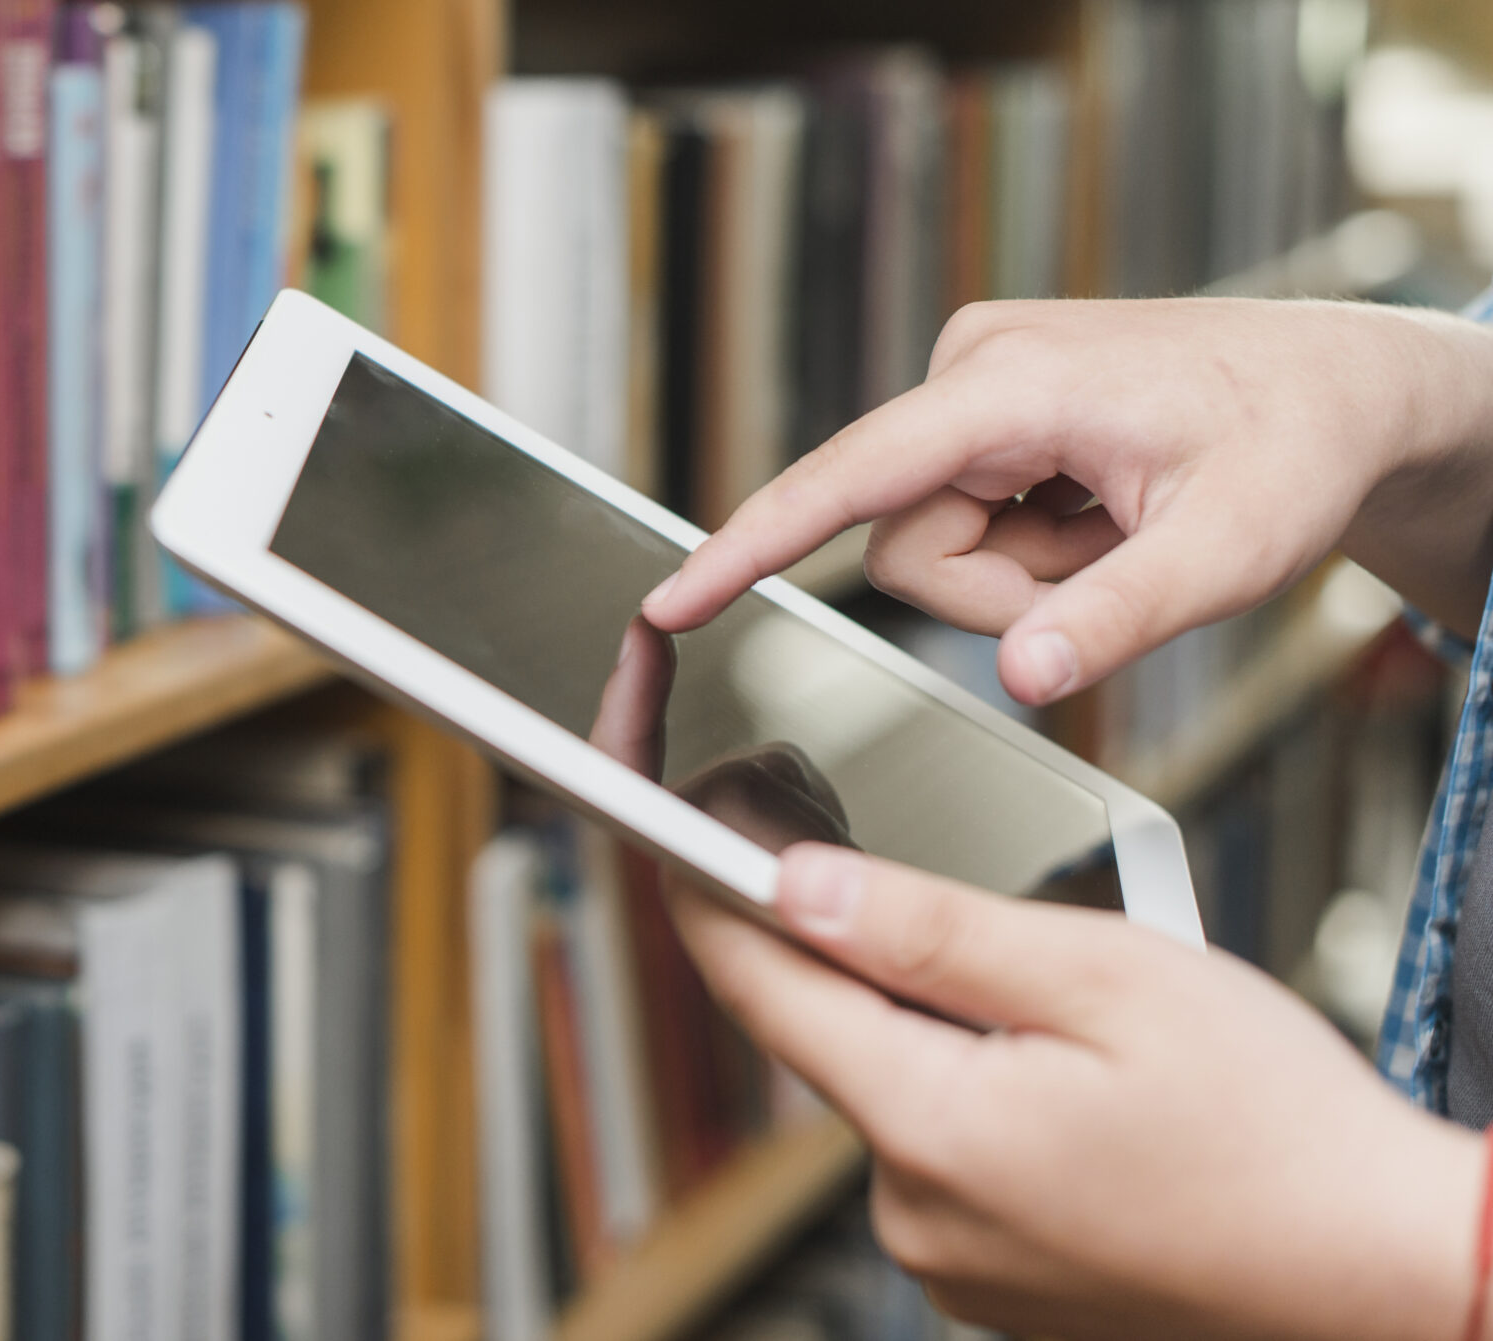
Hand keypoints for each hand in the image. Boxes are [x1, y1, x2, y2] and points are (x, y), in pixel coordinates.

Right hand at [640, 298, 1492, 704]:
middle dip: (1000, 592)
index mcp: (1014, 386)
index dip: (754, 544)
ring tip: (1118, 532)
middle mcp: (974, 368)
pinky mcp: (983, 410)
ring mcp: (975, 385)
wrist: (1344, 387)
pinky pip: (962, 517)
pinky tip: (1102, 510)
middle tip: (1112, 570)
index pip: (849, 478)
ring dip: (1024, 571)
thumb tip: (1023, 679)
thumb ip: (1120, 619)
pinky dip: (1034, 545)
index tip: (673, 599)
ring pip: (931, 540)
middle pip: (905, 543)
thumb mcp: (1234, 553)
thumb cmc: (1298, 447)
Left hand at [666, 849, 1483, 1340]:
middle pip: (813, 1028)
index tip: (687, 803)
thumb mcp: (1104, 977)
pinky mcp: (991, 1274)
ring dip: (899, 999)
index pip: (753, 983)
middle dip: (811, 921)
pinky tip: (1024, 1036)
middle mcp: (911, 1211)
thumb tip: (789, 884)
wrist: (1390, 1274)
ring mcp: (949, 1256)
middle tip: (811, 810)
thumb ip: (929, 928)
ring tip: (978, 936)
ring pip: (878, 1080)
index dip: (706, 879)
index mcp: (925, 1128)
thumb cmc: (1281, 1131)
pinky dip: (951, 1070)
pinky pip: (933, 1142)